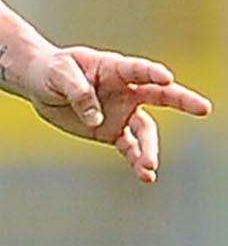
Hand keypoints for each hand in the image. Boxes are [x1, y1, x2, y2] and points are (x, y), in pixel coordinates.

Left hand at [27, 48, 211, 182]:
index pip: (138, 70)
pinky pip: (130, 148)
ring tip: (150, 167)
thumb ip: (78, 92)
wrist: (42, 87)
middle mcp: (126, 91)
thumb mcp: (59, 74)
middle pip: (160, 96)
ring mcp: (122, 112)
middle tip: (203, 108)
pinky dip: (137, 162)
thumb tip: (97, 118)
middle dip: (182, 101)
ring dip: (150, 148)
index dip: (152, 73)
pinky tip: (146, 175)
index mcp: (114, 69)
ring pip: (145, 130)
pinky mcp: (112, 132)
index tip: (167, 78)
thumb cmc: (53, 71)